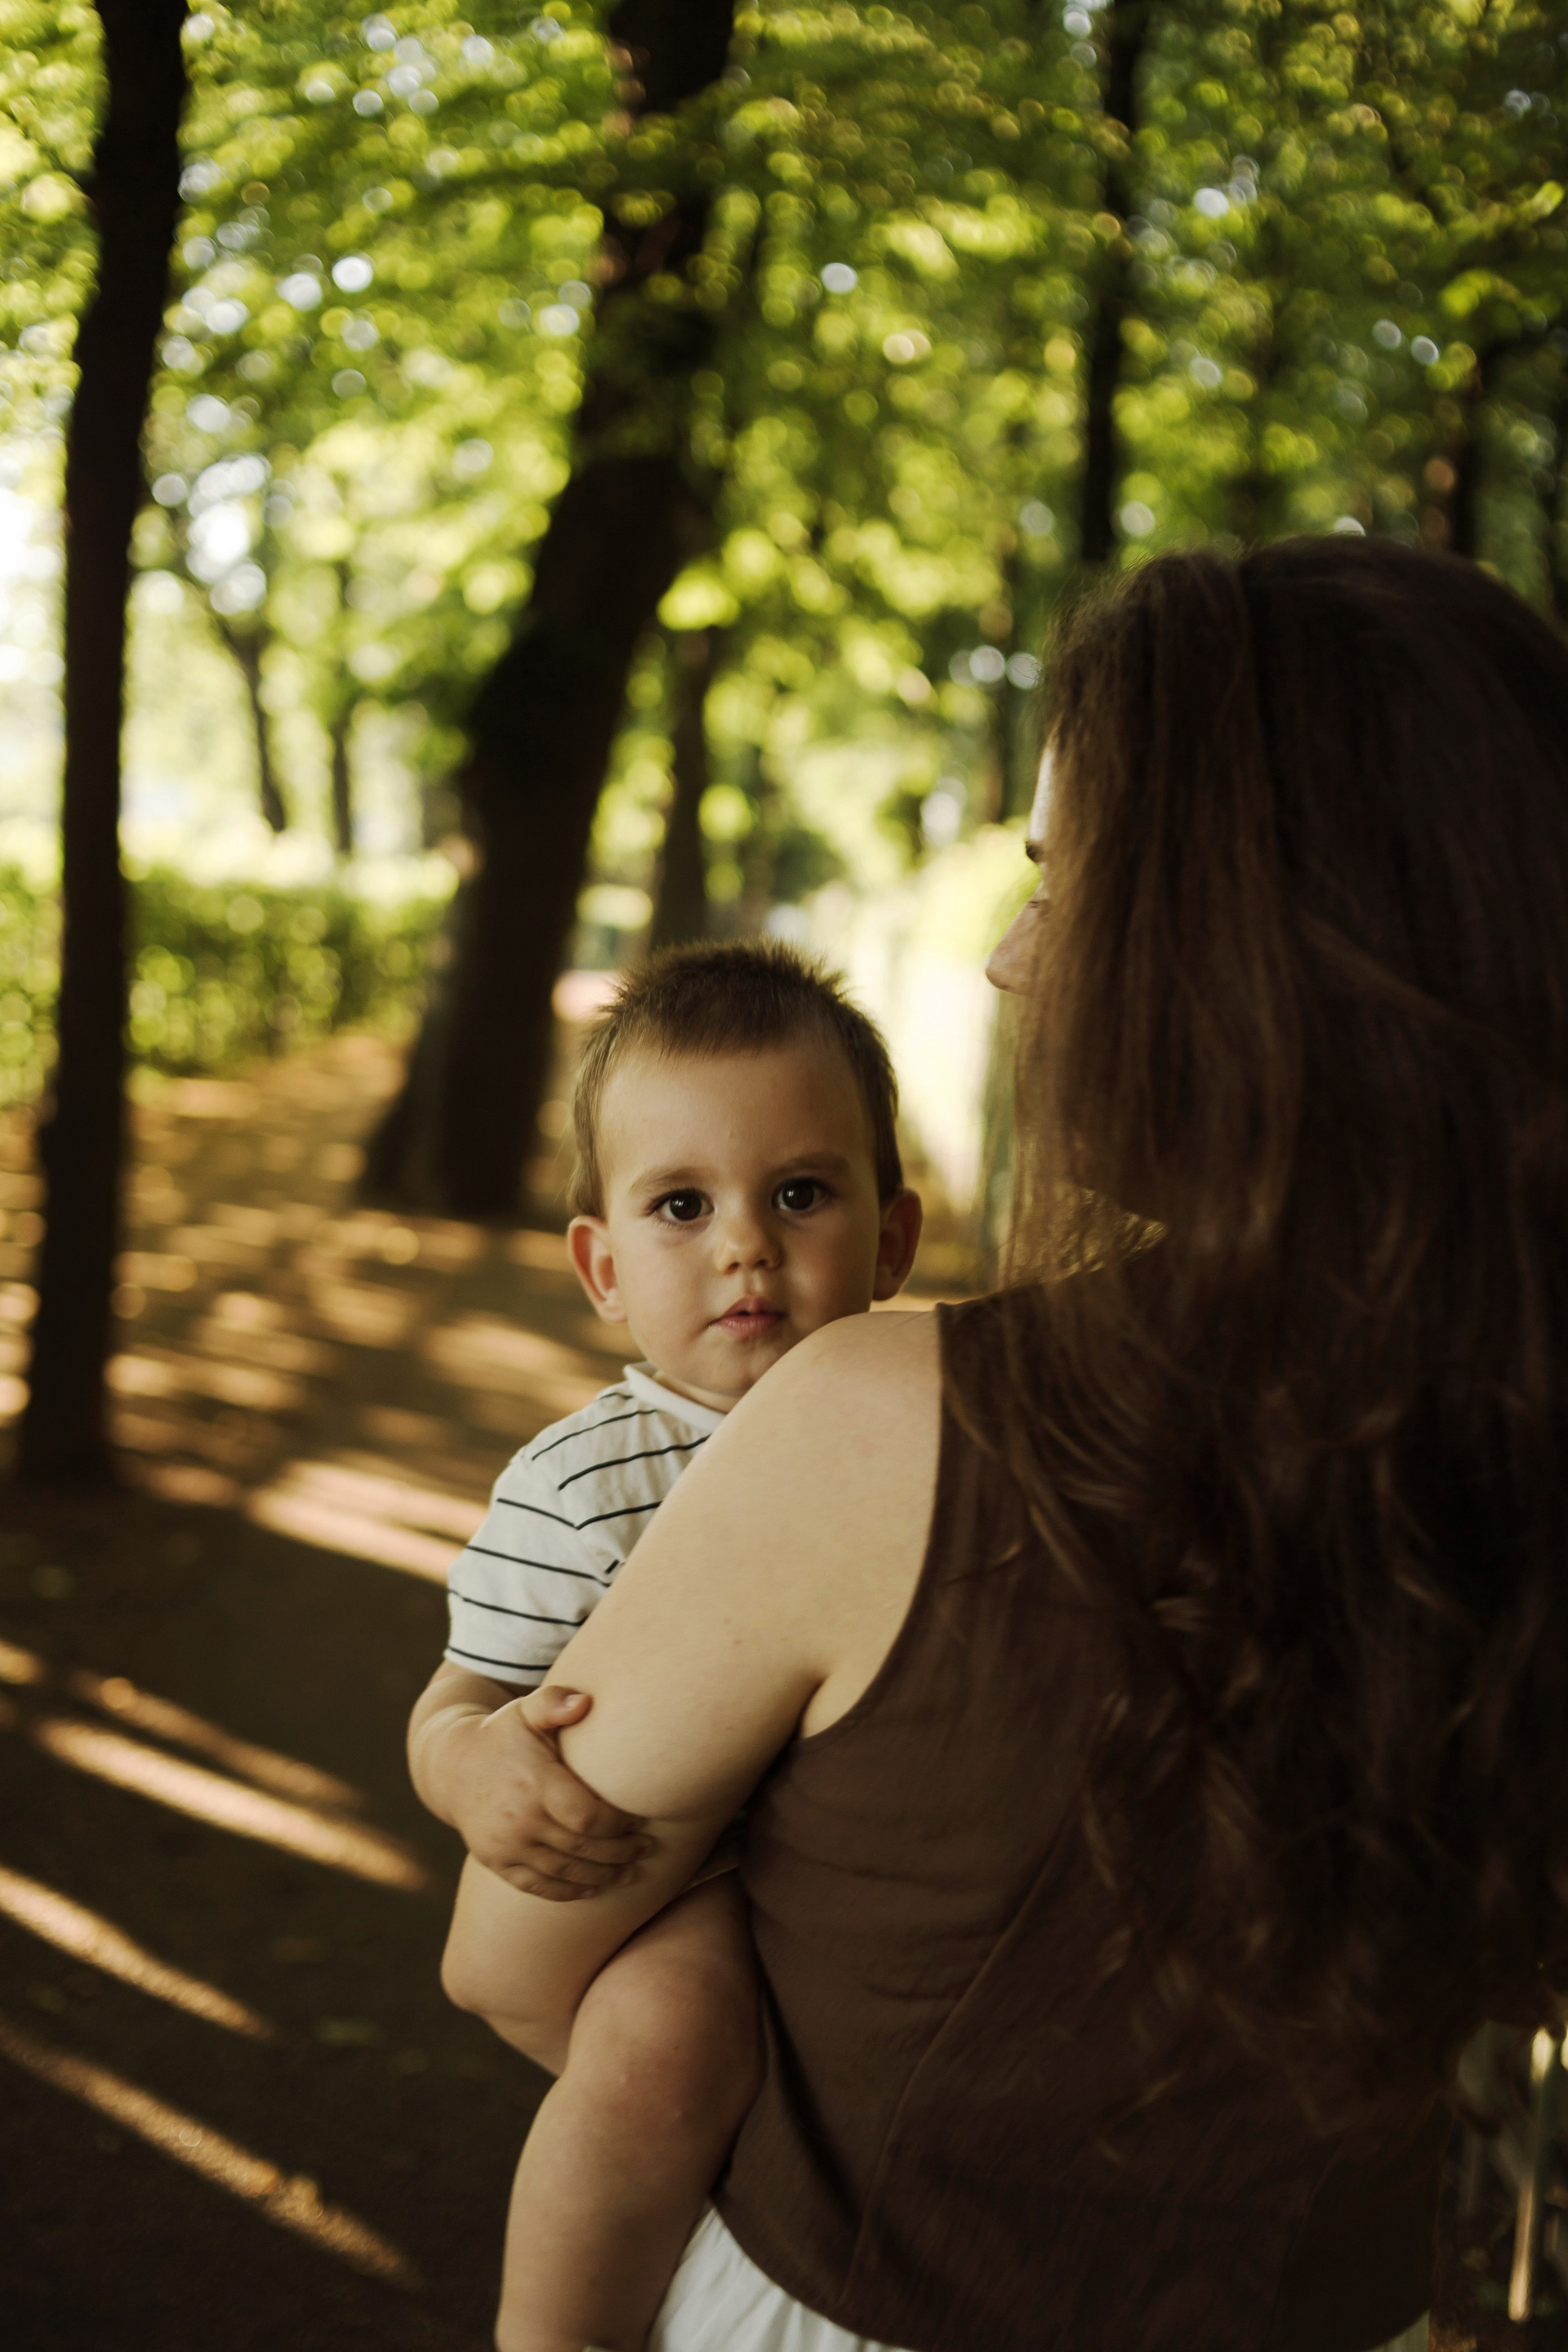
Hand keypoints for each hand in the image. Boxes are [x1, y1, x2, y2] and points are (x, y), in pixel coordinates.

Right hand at [449, 1684, 651, 1901]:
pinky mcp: (495, 1862)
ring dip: (602, 1876)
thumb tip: (585, 1702)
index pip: (589, 1817)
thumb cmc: (504, 1734)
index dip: (620, 1825)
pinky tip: (593, 1888)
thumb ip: (554, 1702)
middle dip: (620, 1853)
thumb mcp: (526, 1711)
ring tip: (630, 1872)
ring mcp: (505, 1845)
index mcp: (534, 1783)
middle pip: (582, 1848)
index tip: (641, 1820)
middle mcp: (518, 1820)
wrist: (453, 1767)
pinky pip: (537, 1885)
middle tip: (647, 1849)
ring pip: (563, 1871)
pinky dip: (568, 1891)